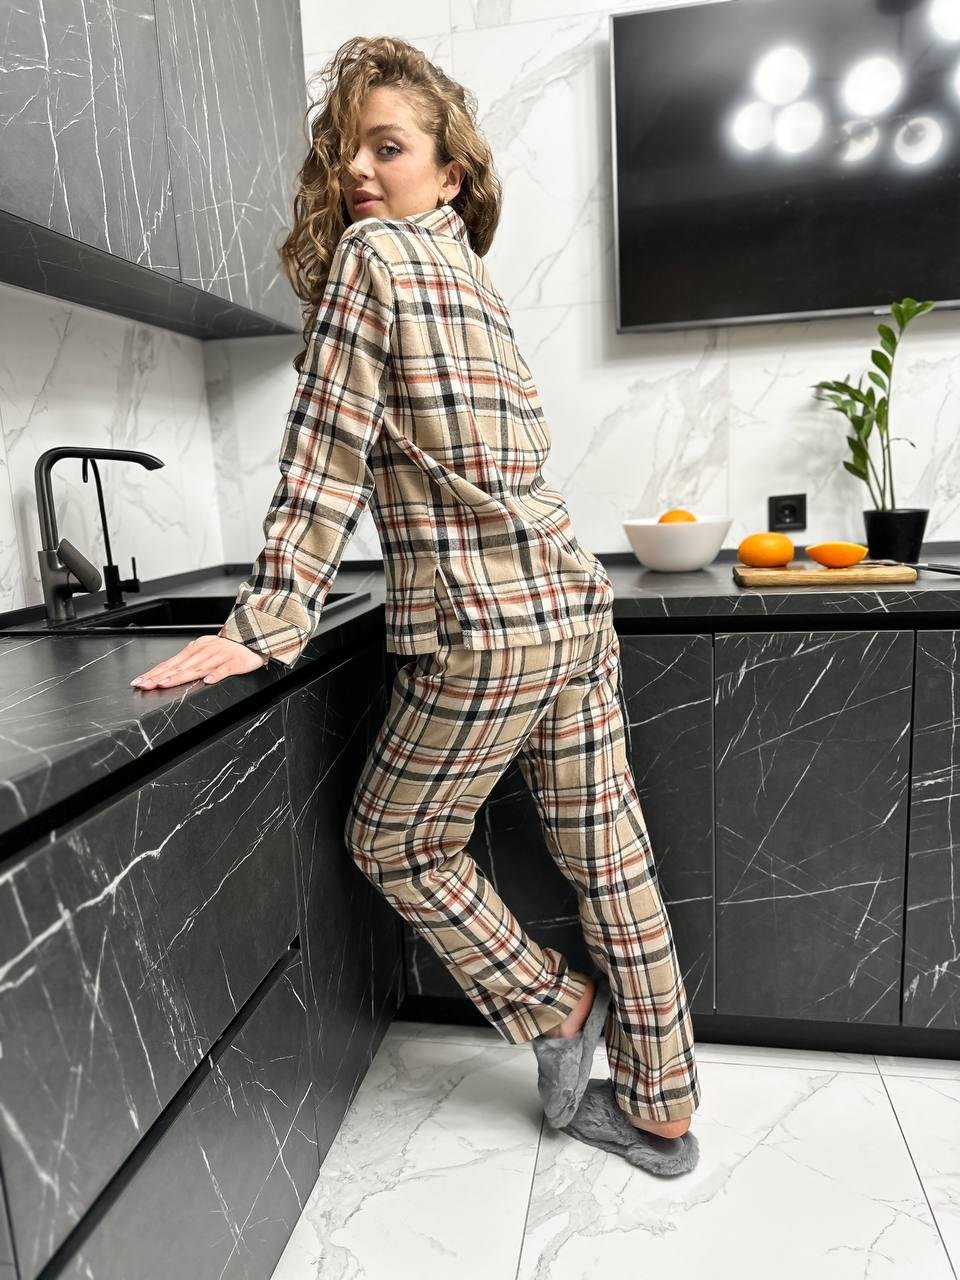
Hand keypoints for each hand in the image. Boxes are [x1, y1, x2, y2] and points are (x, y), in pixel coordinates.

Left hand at [130, 635, 267, 689]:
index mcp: (195, 649)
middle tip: (145, 684)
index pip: (170, 662)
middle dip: (161, 676)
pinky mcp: (236, 661)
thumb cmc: (228, 648)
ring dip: (181, 675)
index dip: (154, 672)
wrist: (255, 635)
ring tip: (166, 684)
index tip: (139, 681)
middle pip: (180, 666)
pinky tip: (208, 681)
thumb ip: (188, 662)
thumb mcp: (205, 651)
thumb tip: (166, 674)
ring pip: (198, 667)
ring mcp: (220, 656)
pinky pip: (226, 669)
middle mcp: (204, 651)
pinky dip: (217, 674)